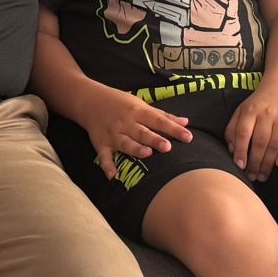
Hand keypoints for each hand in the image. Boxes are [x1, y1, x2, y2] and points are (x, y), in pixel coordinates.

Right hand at [78, 87, 194, 177]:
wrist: (89, 100)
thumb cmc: (120, 103)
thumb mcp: (141, 105)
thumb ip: (163, 115)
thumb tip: (186, 122)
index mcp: (138, 112)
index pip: (158, 121)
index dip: (173, 129)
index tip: (188, 137)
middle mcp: (126, 123)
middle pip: (142, 132)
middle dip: (154, 140)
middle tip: (167, 147)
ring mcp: (113, 134)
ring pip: (125, 143)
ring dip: (135, 149)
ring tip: (147, 154)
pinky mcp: (101, 144)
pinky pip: (104, 156)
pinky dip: (107, 166)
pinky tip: (112, 176)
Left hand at [225, 86, 277, 180]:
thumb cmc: (258, 104)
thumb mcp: (241, 111)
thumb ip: (233, 130)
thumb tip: (232, 151)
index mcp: (250, 111)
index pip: (243, 133)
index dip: (241, 150)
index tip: (240, 166)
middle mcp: (266, 114)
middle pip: (260, 142)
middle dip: (255, 162)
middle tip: (252, 177)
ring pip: (275, 143)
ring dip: (268, 163)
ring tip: (263, 176)